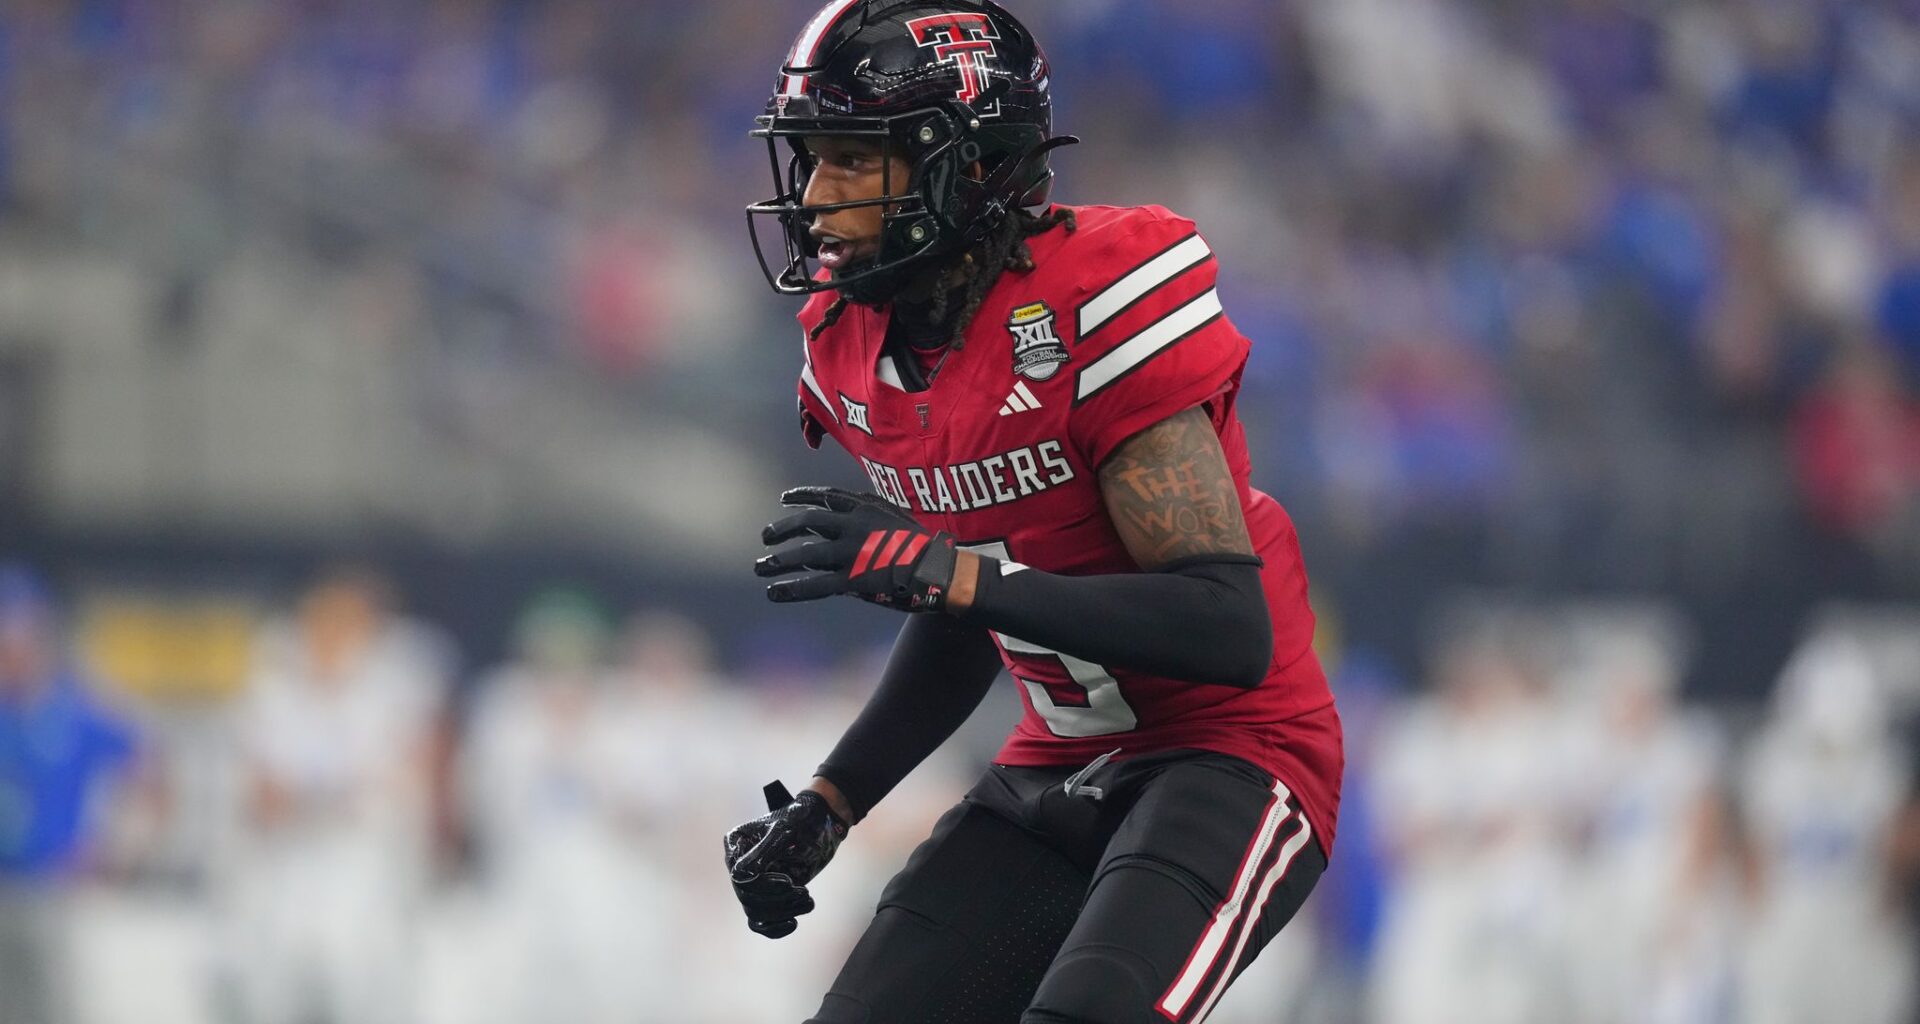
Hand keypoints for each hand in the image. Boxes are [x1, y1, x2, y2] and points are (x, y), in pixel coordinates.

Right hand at [723, 781, 849, 938]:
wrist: (822, 823)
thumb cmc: (802, 819)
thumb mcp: (785, 830)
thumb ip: (764, 851)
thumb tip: (744, 875)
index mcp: (737, 844)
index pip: (740, 875)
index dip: (763, 885)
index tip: (789, 882)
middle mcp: (739, 864)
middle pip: (747, 897)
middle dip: (777, 900)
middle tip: (804, 892)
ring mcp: (753, 881)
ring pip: (755, 911)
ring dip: (783, 911)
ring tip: (808, 900)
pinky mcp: (767, 895)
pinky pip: (761, 922)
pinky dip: (775, 928)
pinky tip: (793, 923)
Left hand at [756, 486, 958, 610]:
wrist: (939, 570)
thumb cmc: (923, 545)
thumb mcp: (895, 517)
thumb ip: (869, 515)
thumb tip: (845, 519)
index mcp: (865, 507)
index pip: (825, 496)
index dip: (801, 497)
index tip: (784, 500)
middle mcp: (853, 526)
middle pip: (807, 522)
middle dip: (782, 528)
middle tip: (765, 537)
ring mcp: (851, 553)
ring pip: (805, 554)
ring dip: (779, 560)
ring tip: (760, 566)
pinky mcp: (853, 580)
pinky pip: (815, 585)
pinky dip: (791, 588)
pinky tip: (774, 593)